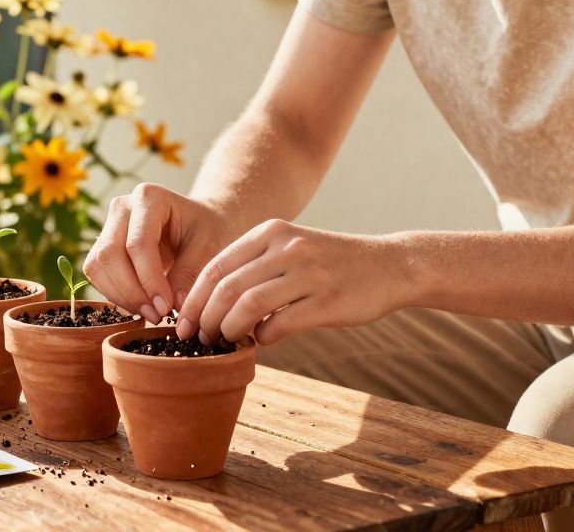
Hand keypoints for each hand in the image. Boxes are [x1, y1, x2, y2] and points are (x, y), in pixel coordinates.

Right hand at [84, 183, 238, 323]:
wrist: (201, 222)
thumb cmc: (207, 229)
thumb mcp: (209, 247)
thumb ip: (189, 274)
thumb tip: (172, 307)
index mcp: (149, 197)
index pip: (138, 243)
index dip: (149, 280)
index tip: (166, 307)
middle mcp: (122, 206)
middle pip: (110, 254)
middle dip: (131, 291)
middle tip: (157, 315)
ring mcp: (108, 225)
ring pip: (97, 266)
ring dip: (121, 296)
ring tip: (150, 313)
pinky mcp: (103, 245)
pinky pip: (97, 274)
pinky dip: (115, 295)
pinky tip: (140, 305)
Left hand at [174, 219, 409, 345]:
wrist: (390, 266)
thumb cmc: (333, 263)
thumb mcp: (291, 247)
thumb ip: (255, 266)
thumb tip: (213, 303)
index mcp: (271, 232)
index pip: (216, 266)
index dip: (194, 298)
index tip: (183, 322)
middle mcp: (287, 248)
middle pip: (226, 287)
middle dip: (205, 318)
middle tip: (200, 339)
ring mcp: (308, 273)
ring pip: (247, 305)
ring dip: (229, 330)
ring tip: (226, 341)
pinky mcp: (326, 301)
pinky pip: (280, 324)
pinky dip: (263, 337)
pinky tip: (263, 340)